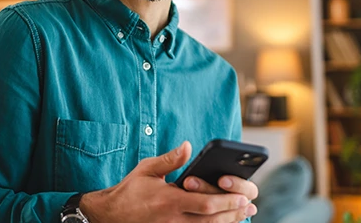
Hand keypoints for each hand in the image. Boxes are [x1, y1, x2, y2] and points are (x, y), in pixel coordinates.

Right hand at [80, 141, 255, 222]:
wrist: (111, 215)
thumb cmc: (130, 190)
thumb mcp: (147, 169)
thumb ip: (170, 159)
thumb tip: (189, 146)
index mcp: (169, 201)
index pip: (205, 205)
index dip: (226, 202)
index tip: (242, 197)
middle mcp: (173, 220)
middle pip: (211, 221)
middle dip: (233, 213)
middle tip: (249, 205)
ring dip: (228, 222)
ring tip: (244, 214)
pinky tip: (224, 222)